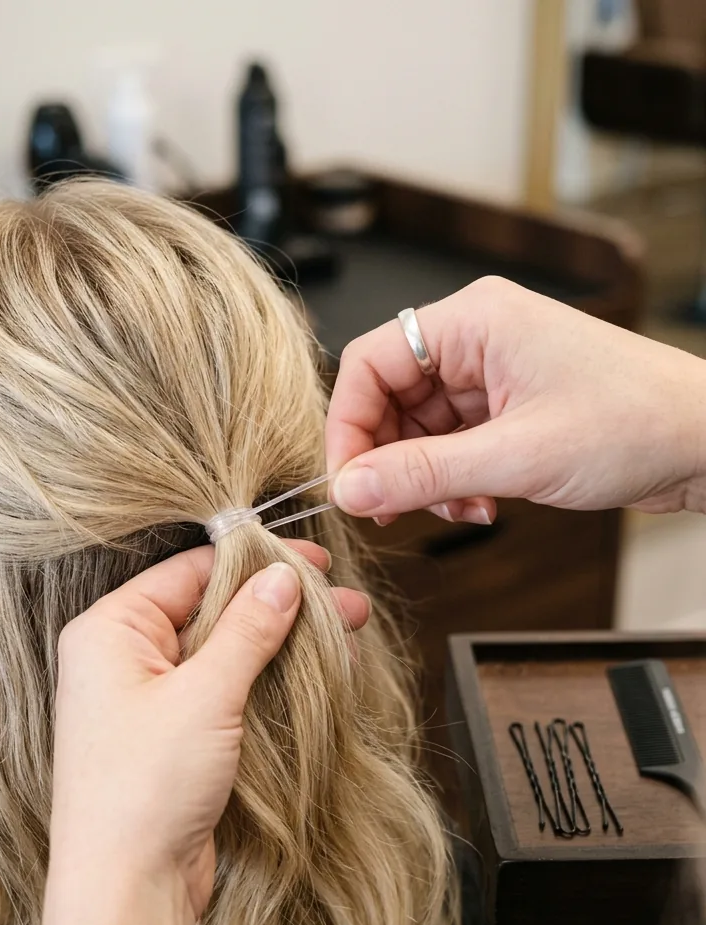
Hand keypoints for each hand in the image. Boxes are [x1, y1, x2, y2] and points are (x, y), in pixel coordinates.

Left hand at [48, 541, 369, 921]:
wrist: (126, 889)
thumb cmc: (144, 787)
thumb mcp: (205, 694)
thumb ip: (248, 629)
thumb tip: (282, 577)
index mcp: (111, 631)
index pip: (190, 572)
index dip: (254, 562)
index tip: (314, 560)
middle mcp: (125, 660)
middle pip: (212, 612)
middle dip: (280, 606)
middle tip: (346, 602)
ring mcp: (151, 703)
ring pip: (226, 655)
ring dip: (283, 645)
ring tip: (348, 634)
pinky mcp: (176, 741)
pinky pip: (227, 695)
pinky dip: (270, 684)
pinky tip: (320, 677)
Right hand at [326, 277, 705, 523]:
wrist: (705, 442)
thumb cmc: (636, 422)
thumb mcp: (516, 457)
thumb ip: (423, 474)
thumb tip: (350, 488)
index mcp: (474, 321)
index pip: (371, 363)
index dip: (349, 426)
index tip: (347, 482)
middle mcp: (478, 339)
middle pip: (391, 399)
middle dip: (389, 460)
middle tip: (392, 509)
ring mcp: (495, 374)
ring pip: (420, 429)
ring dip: (426, 478)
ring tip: (458, 509)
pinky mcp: (511, 408)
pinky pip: (454, 445)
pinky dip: (455, 481)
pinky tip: (482, 506)